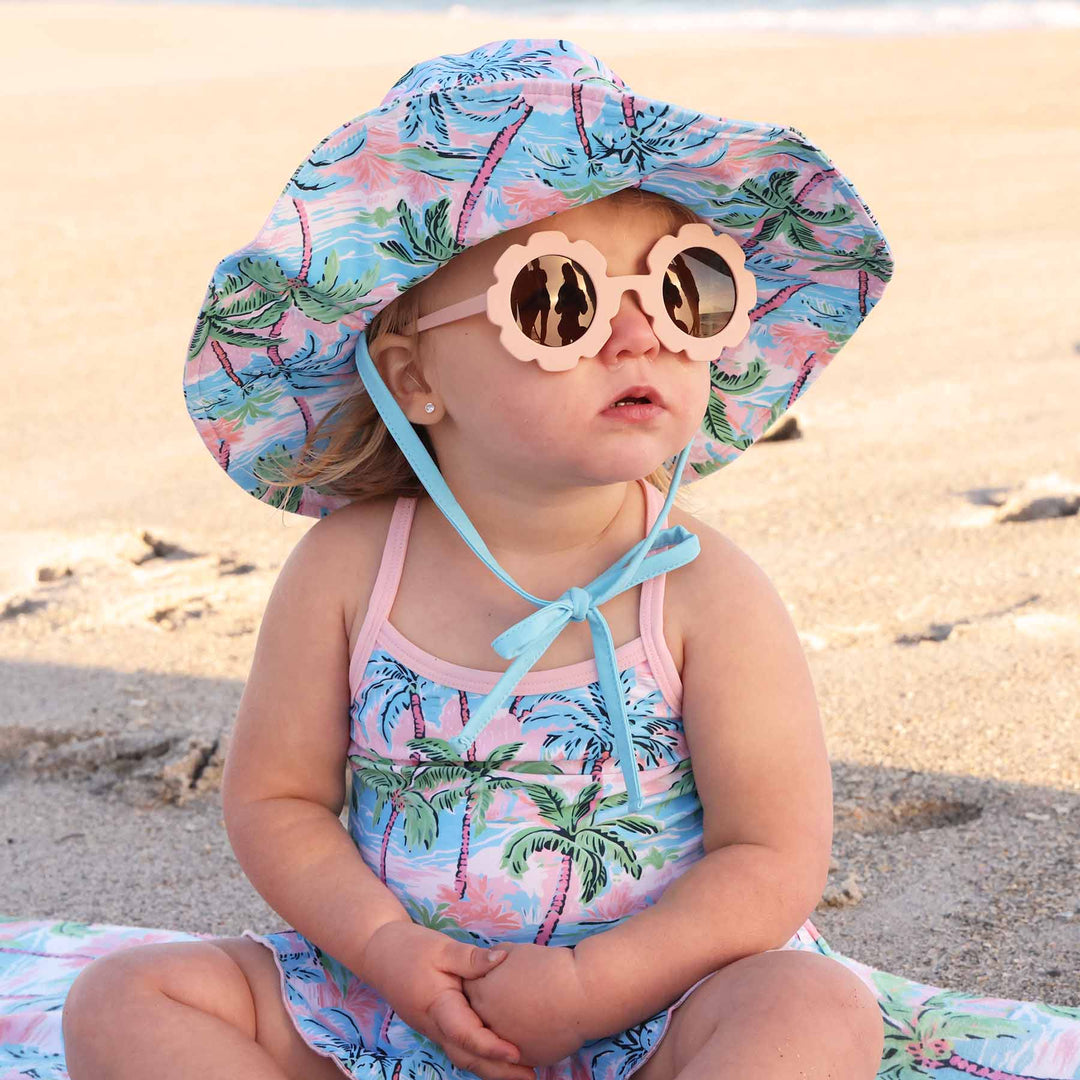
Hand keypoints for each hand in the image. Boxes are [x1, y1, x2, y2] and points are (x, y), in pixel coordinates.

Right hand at [359, 920, 535, 1079]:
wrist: (379, 953)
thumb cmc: (410, 949)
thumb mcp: (442, 947)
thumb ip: (471, 957)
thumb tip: (503, 958)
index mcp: (437, 1008)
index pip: (466, 1035)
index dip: (491, 1047)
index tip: (517, 1053)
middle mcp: (435, 1027)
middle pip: (468, 1058)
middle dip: (499, 1071)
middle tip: (533, 1076)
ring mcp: (435, 1030)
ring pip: (464, 1057)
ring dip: (491, 1068)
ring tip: (523, 1072)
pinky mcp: (438, 1026)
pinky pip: (461, 1048)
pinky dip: (482, 1056)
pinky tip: (501, 1055)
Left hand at [462, 942, 589, 1067]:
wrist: (578, 993)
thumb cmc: (547, 967)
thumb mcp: (513, 951)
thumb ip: (492, 961)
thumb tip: (491, 965)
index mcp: (481, 993)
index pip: (468, 990)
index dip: (479, 983)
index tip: (491, 980)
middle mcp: (487, 1022)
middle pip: (478, 1016)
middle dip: (489, 1007)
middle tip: (506, 998)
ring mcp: (505, 1044)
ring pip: (497, 1038)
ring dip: (503, 1028)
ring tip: (521, 1013)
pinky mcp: (525, 1058)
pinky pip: (517, 1052)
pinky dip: (522, 1041)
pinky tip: (534, 1028)